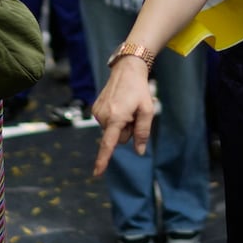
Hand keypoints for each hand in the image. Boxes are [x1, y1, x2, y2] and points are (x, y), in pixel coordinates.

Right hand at [91, 56, 156, 175]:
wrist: (126, 70)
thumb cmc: (139, 90)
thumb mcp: (147, 110)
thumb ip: (143, 132)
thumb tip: (139, 151)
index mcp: (116, 117)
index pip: (109, 144)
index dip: (103, 159)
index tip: (97, 173)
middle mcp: (103, 116)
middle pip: (117, 138)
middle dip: (127, 130)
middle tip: (134, 114)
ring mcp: (97, 112)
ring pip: (112, 131)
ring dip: (121, 123)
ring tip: (127, 107)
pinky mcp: (95, 109)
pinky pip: (107, 123)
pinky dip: (115, 118)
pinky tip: (120, 105)